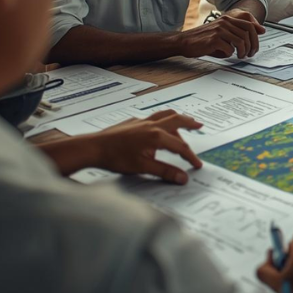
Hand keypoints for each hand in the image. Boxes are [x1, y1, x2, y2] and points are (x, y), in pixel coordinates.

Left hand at [86, 109, 203, 183]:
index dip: (190, 156)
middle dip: (190, 123)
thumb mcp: (143, 167)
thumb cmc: (115, 157)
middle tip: (199, 125)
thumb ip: (165, 172)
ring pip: (164, 115)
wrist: (93, 148)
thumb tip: (182, 178)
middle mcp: (151, 125)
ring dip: (176, 118)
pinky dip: (160, 120)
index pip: (180, 146)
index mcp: (156, 136)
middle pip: (177, 120)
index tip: (197, 165)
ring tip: (183, 121)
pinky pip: (152, 117)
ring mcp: (141, 122)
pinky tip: (157, 128)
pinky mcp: (132, 122)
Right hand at [179, 8, 264, 58]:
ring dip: (243, 52)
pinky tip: (224, 54)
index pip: (249, 24)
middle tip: (250, 54)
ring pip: (241, 42)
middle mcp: (225, 22)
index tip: (256, 46)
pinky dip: (229, 54)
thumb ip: (235, 32)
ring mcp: (219, 30)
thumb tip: (255, 34)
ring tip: (240, 56)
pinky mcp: (214, 39)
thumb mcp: (221, 32)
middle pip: (248, 34)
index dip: (256, 36)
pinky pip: (230, 49)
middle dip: (252, 46)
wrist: (185, 41)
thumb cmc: (204, 39)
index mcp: (227, 19)